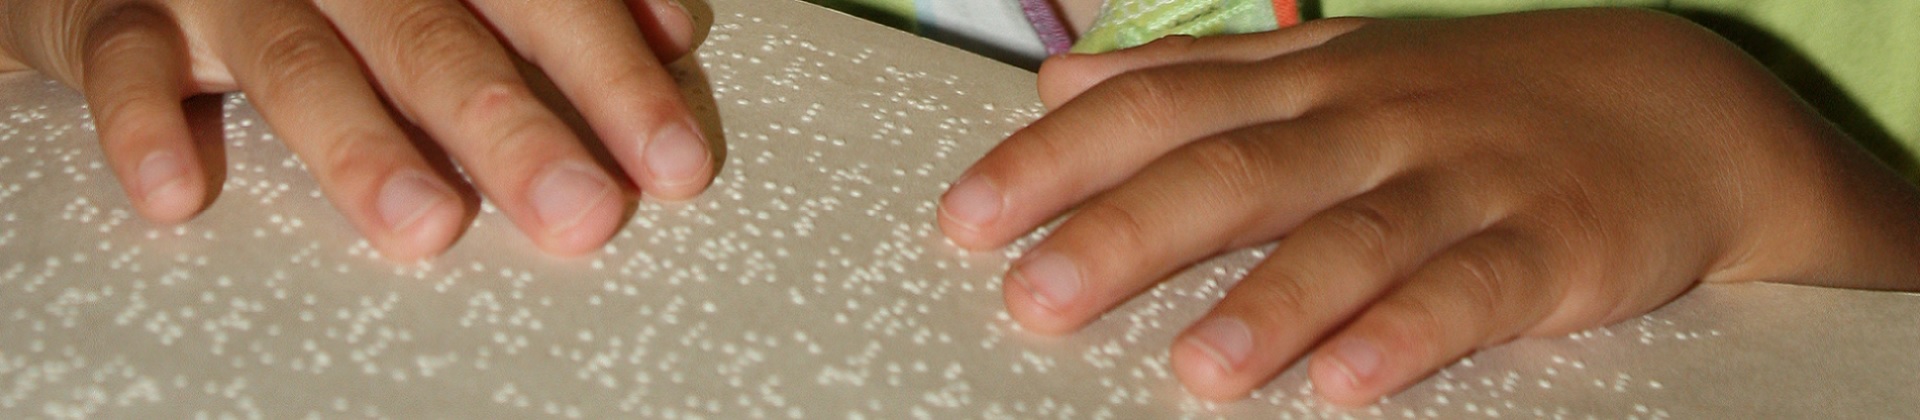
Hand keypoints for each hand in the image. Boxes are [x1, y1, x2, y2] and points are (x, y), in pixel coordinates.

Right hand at [0, 0, 713, 259]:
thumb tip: (677, 38)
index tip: (676, 161)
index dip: (615, 76)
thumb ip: (559, 4)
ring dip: (359, 143)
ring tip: (425, 223)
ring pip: (297, 56)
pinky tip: (180, 193)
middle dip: (513, 128)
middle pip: (437, 34)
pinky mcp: (114, 11)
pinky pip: (121, 61)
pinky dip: (142, 124)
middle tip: (583, 210)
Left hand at [939, 9, 1919, 404]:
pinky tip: (1350, 382)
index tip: (966, 218)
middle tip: (1035, 297)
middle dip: (1129, 233)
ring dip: (1271, 303)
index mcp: (1304, 83)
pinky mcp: (1548, 248)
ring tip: (1196, 370)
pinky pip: (1473, 293)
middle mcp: (1369, 125)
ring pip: (1354, 239)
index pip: (1159, 111)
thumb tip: (1059, 84)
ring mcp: (1462, 183)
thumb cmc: (1462, 101)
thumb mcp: (1323, 70)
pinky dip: (1409, 333)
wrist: (1669, 107)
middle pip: (1236, 172)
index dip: (1058, 161)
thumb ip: (1190, 80)